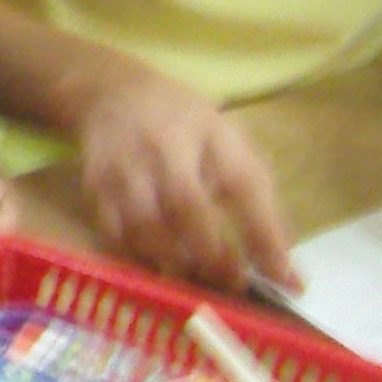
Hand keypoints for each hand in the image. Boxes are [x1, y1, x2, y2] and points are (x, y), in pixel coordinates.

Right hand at [72, 70, 293, 291]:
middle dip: (215, 257)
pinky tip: (161, 271)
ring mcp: (123, 169)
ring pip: (146, 230)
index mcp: (210, 133)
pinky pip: (116, 239)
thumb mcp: (229, 144)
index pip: (244, 186)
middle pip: (187, 207)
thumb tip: (286, 269)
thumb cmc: (184, 126)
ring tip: (200, 284)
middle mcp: (163, 148)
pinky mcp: (94, 191)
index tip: (287, 281)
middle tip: (235, 287)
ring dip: (177, 266)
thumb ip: (259, 200)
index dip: (265, 237)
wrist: (111, 94)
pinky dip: (141, 263)